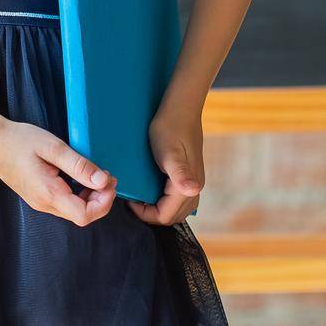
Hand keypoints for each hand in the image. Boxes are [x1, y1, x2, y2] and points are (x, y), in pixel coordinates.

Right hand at [0, 119, 117, 226]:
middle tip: (106, 175)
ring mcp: (40, 203)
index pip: (85, 215)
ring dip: (90, 197)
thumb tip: (103, 181)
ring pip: (74, 211)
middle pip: (82, 216)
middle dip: (100, 199)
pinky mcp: (38, 198)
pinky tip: (79, 176)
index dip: (104, 202)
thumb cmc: (19, 141)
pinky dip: (78, 194)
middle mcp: (44, 204)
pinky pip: (65, 204)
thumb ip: (79, 165)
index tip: (109, 181)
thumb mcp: (53, 148)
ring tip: (95, 173)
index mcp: (49, 193)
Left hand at [125, 108, 204, 226]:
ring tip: (142, 197)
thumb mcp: (169, 151)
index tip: (130, 201)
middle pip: (172, 217)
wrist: (181, 108)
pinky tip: (153, 189)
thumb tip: (193, 190)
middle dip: (152, 214)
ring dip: (159, 208)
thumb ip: (180, 173)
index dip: (145, 214)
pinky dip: (165, 201)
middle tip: (134, 200)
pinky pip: (178, 198)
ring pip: (177, 209)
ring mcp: (194, 181)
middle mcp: (194, 188)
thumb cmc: (170, 127)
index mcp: (188, 186)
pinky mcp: (190, 175)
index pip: (166, 216)